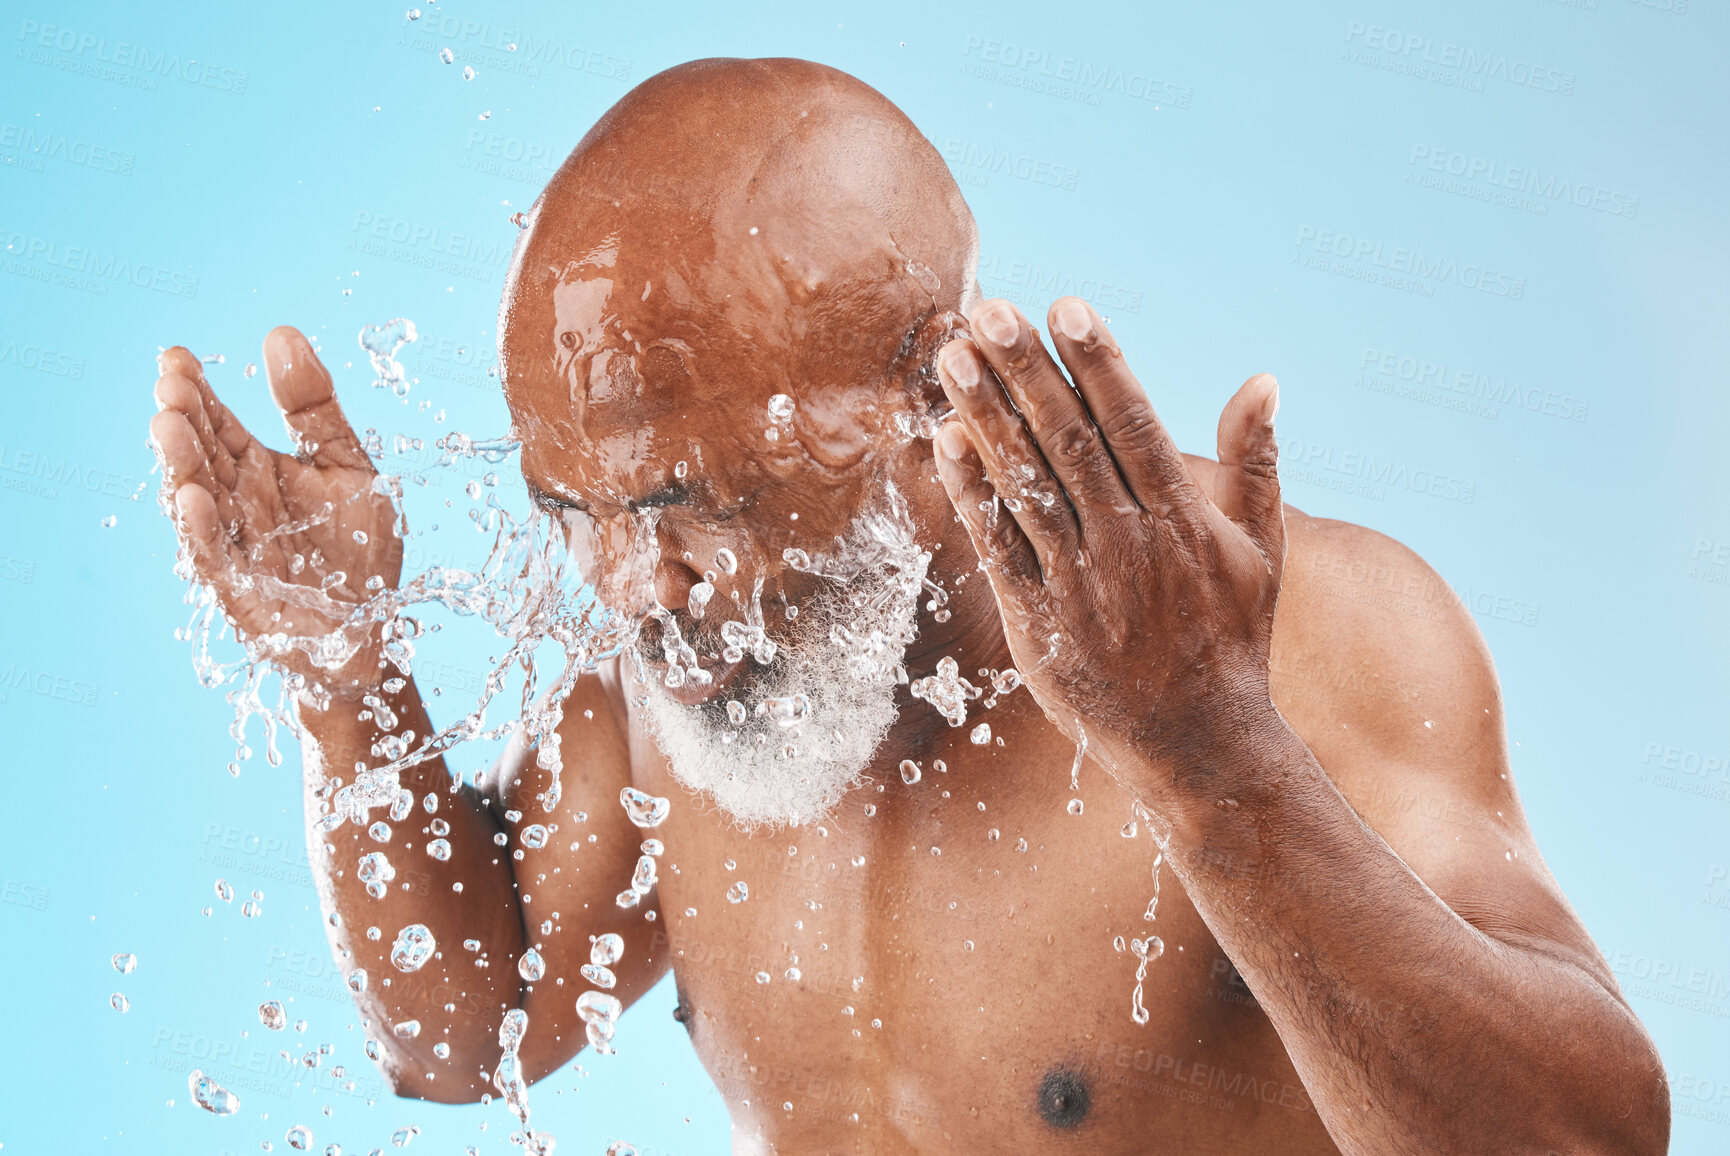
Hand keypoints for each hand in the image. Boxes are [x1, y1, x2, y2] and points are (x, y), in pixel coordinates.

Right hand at [150, 327, 402, 695]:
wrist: (373, 631)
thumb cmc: (357, 552)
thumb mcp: (347, 466)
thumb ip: (314, 409)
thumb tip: (280, 333)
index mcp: (259, 471)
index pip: (218, 423)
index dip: (197, 390)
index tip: (175, 355)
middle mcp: (238, 506)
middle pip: (201, 457)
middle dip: (184, 418)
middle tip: (171, 382)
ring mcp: (236, 549)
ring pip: (196, 502)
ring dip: (180, 465)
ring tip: (168, 424)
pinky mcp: (242, 593)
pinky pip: (214, 560)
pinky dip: (201, 531)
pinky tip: (192, 498)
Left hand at [932, 297, 1284, 786]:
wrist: (1199, 745)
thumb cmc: (1233, 640)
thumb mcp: (1263, 552)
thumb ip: (1258, 463)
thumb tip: (1265, 379)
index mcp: (1183, 521)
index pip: (1133, 422)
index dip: (1097, 361)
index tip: (1065, 304)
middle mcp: (1129, 545)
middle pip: (1069, 441)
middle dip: (1026, 371)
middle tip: (989, 309)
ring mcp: (1080, 584)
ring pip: (1027, 485)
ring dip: (986, 418)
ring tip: (953, 356)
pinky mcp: (1038, 623)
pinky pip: (998, 547)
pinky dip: (972, 494)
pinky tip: (945, 441)